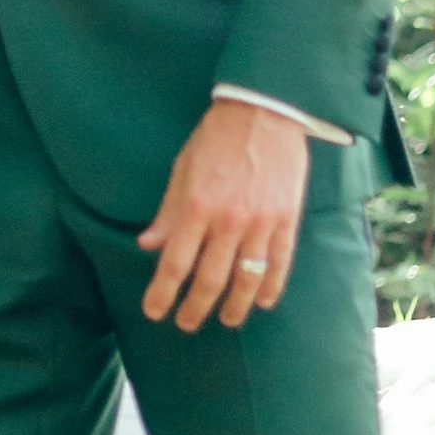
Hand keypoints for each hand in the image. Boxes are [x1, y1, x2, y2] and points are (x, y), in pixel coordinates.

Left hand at [137, 100, 306, 330]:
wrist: (263, 111)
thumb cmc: (215, 137)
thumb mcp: (182, 169)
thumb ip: (168, 211)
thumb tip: (148, 245)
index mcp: (196, 206)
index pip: (175, 263)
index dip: (163, 292)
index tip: (155, 312)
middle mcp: (228, 221)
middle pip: (209, 279)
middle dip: (195, 308)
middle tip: (186, 323)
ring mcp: (261, 222)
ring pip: (247, 279)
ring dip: (234, 306)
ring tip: (226, 319)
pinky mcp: (287, 219)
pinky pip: (280, 263)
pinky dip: (271, 287)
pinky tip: (263, 302)